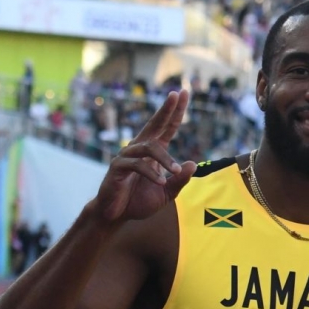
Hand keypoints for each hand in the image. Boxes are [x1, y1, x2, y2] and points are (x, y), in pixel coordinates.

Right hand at [92, 90, 196, 224]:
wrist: (116, 215)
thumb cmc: (139, 201)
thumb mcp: (167, 193)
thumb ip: (179, 180)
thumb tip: (192, 163)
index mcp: (153, 153)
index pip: (166, 128)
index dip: (175, 112)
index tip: (182, 94)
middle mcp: (140, 149)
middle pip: (154, 125)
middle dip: (166, 110)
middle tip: (176, 95)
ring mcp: (127, 157)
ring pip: (149, 148)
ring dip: (165, 159)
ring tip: (175, 171)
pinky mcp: (117, 168)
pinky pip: (136, 165)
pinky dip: (150, 173)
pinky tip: (160, 181)